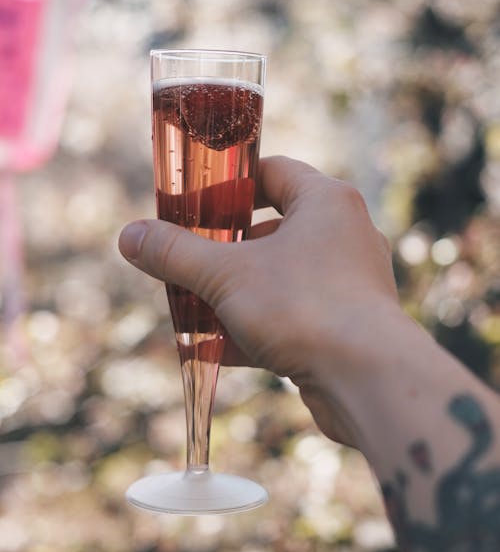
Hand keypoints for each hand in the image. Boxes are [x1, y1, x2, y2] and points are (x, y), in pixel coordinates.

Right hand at [119, 156, 399, 443]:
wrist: (369, 380)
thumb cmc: (303, 308)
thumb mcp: (226, 276)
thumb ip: (175, 254)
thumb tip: (128, 236)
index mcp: (326, 201)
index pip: (272, 172)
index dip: (228, 184)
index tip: (194, 204)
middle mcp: (345, 235)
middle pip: (272, 231)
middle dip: (224, 252)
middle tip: (186, 262)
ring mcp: (350, 283)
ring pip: (280, 280)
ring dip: (234, 296)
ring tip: (193, 310)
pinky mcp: (348, 326)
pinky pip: (293, 318)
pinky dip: (255, 330)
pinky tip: (215, 351)